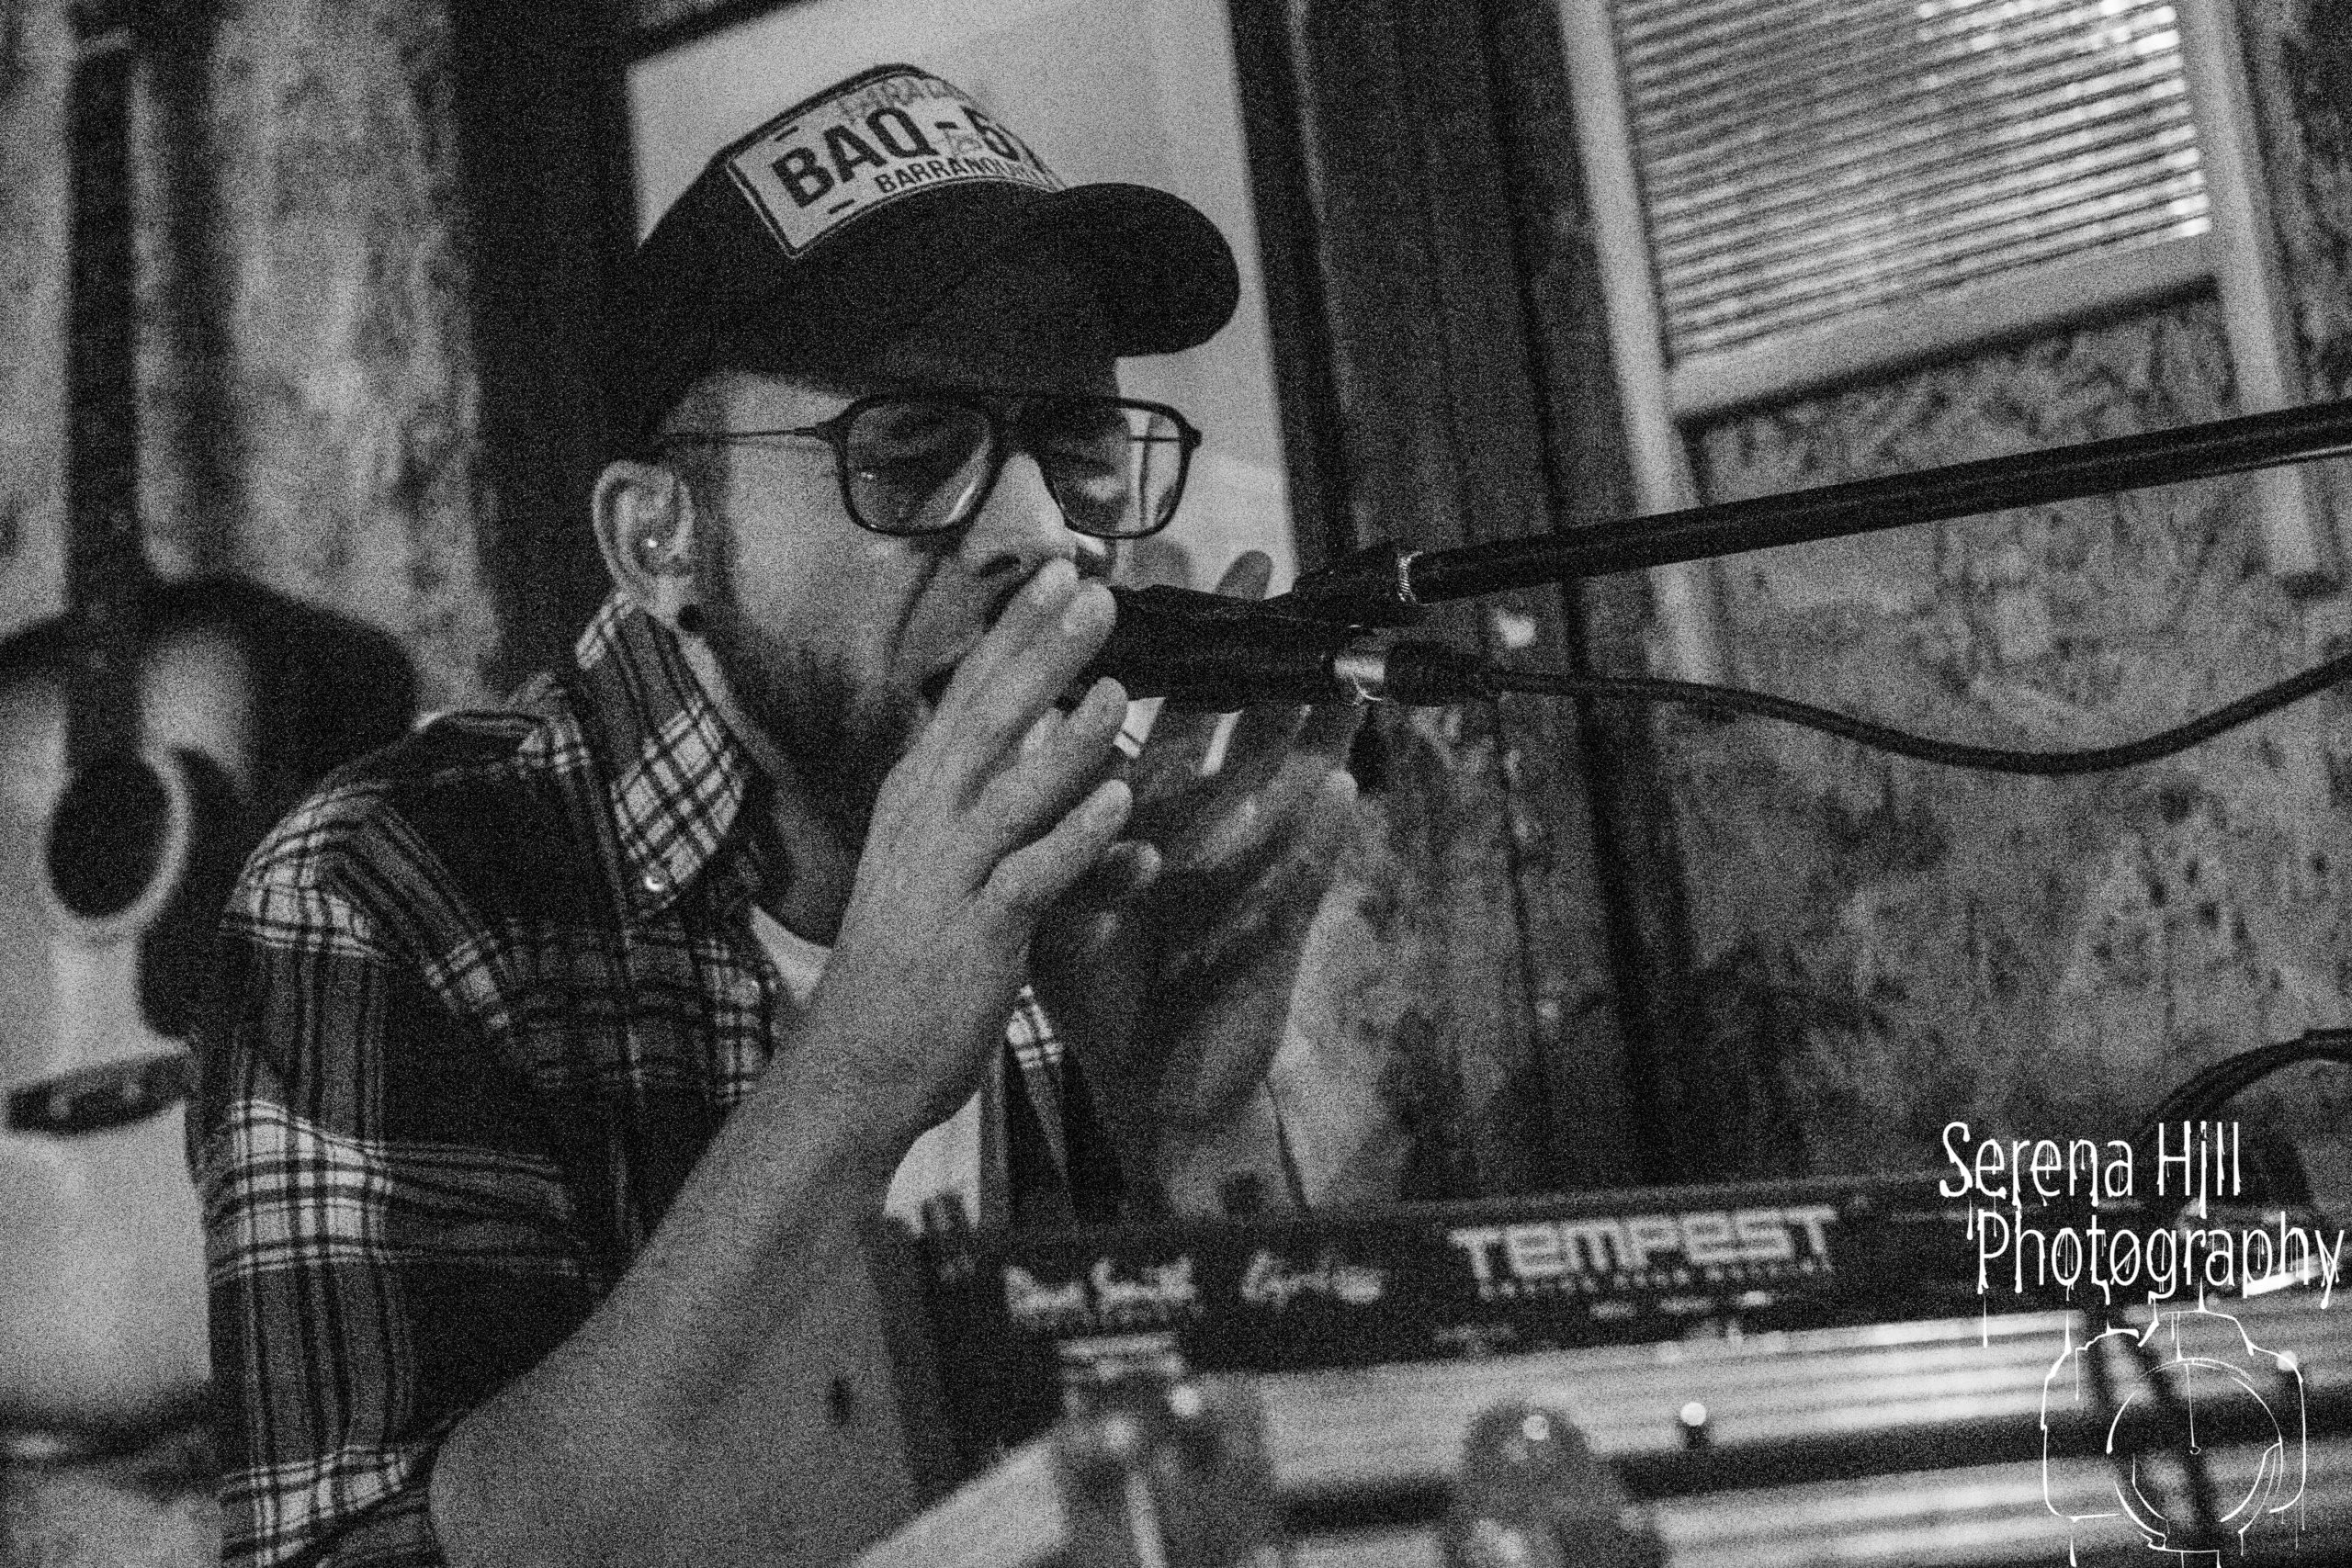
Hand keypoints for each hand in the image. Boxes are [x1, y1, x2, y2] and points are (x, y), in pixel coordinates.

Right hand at [793, 559, 1132, 1156]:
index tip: (1063, 569)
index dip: (1016, 630)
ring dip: (1066, 741)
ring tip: (1120, 689)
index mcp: (922, 794)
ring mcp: (948, 877)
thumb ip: (991, 792)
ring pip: (1009, 794)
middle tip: (1097, 595)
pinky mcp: (975, 935)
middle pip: (987, 722)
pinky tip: (1119, 806)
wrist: (860, 1060)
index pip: (970, 692)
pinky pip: (1031, 879)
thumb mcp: (941, 855)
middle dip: (1042, 656)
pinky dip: (1075, 841)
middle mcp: (927, 821)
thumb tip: (1039, 724)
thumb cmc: (910, 955)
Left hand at [1031, 553, 1360, 1206]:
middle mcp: (1207, 835)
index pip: (1159, 716)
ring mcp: (1248, 881)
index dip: (1157, 648)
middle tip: (1256, 563)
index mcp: (1153, 820)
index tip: (1153, 567)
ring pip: (1279, 785)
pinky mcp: (1272, 937)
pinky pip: (1300, 880)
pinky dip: (1318, 838)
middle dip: (1238, 645)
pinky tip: (1339, 790)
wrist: (1153, 1090)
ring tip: (1326, 655)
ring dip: (1303, 722)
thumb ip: (1051, 824)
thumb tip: (1000, 749)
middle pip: (1228, 723)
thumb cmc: (1110, 992)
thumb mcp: (1063, 895)